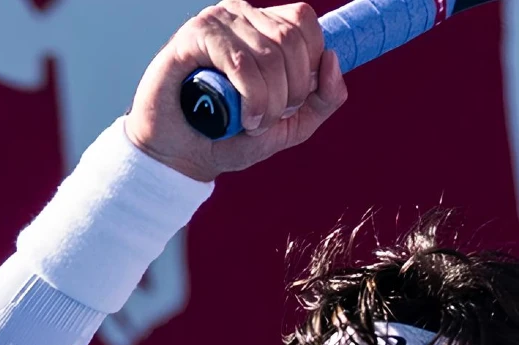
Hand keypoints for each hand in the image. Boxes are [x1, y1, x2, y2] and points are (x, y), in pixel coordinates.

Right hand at [124, 1, 348, 181]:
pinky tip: (241, 118)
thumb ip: (326, 96)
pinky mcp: (194, 36)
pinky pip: (241, 62)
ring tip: (252, 123)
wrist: (185, 154)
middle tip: (270, 118)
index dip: (310, 70)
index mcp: (268, 27)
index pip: (308, 26)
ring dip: (270, 103)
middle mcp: (243, 16)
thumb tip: (332, 58)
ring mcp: (218, 22)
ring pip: (270, 55)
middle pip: (292, 41)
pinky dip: (251, 98)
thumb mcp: (295, 123)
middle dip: (291, 92)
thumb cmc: (237, 135)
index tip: (290, 102)